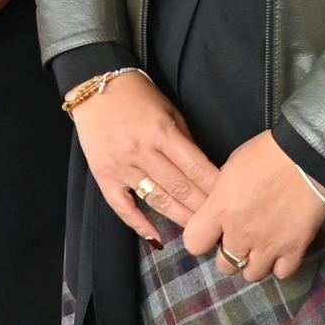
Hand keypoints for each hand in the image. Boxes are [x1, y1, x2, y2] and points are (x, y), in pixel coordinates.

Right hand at [67, 72, 226, 247]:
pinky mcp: (104, 175)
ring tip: (199, 233)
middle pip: (179, 187)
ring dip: (180, 218)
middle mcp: (141, 150)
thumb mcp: (169, 111)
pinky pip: (122, 206)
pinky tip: (157, 238)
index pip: (195, 168)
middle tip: (221, 223)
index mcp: (161, 131)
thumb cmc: (137, 95)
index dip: (215, 188)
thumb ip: (185, 141)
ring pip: (156, 199)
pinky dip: (139, 224)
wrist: (93, 85)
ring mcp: (121, 165)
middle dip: (203, 208)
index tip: (231, 201)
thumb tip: (204, 171)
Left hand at [171, 130, 324, 283]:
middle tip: (242, 239)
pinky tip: (281, 251)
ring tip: (262, 247)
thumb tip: (219, 210)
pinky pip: (281, 273)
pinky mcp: (294, 249)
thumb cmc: (265, 154)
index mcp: (220, 210)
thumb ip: (221, 197)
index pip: (194, 244)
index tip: (211, 233)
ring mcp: (268, 245)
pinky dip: (280, 265)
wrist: (306, 155)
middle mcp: (240, 234)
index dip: (201, 239)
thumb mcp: (231, 169)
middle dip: (230, 255)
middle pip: (225, 266)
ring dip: (254, 263)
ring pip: (252, 275)